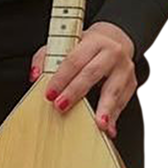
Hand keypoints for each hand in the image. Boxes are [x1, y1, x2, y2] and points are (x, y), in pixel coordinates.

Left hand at [28, 21, 136, 139]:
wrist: (116, 39)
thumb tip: (35, 75)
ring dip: (105, 109)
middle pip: (92, 73)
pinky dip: (115, 116)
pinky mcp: (132, 83)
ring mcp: (124, 69)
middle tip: (61, 106)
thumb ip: (46, 56)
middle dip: (75, 92)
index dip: (61, 78)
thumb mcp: (67, 42)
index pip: (74, 60)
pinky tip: (109, 128)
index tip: (50, 93)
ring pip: (114, 90)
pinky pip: (123, 102)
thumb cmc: (88, 44)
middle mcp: (111, 53)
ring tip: (98, 124)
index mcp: (94, 41)